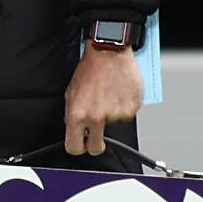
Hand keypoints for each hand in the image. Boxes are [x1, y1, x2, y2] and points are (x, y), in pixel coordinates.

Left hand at [65, 44, 142, 158]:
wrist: (108, 53)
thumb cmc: (89, 70)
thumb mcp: (71, 93)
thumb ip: (72, 114)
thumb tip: (74, 129)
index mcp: (77, 115)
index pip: (74, 146)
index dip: (77, 147)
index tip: (81, 145)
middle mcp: (96, 118)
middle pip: (95, 147)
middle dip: (94, 144)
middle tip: (96, 134)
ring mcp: (115, 115)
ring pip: (113, 127)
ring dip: (110, 116)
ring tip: (107, 96)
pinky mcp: (131, 109)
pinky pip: (125, 115)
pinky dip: (123, 108)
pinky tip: (117, 94)